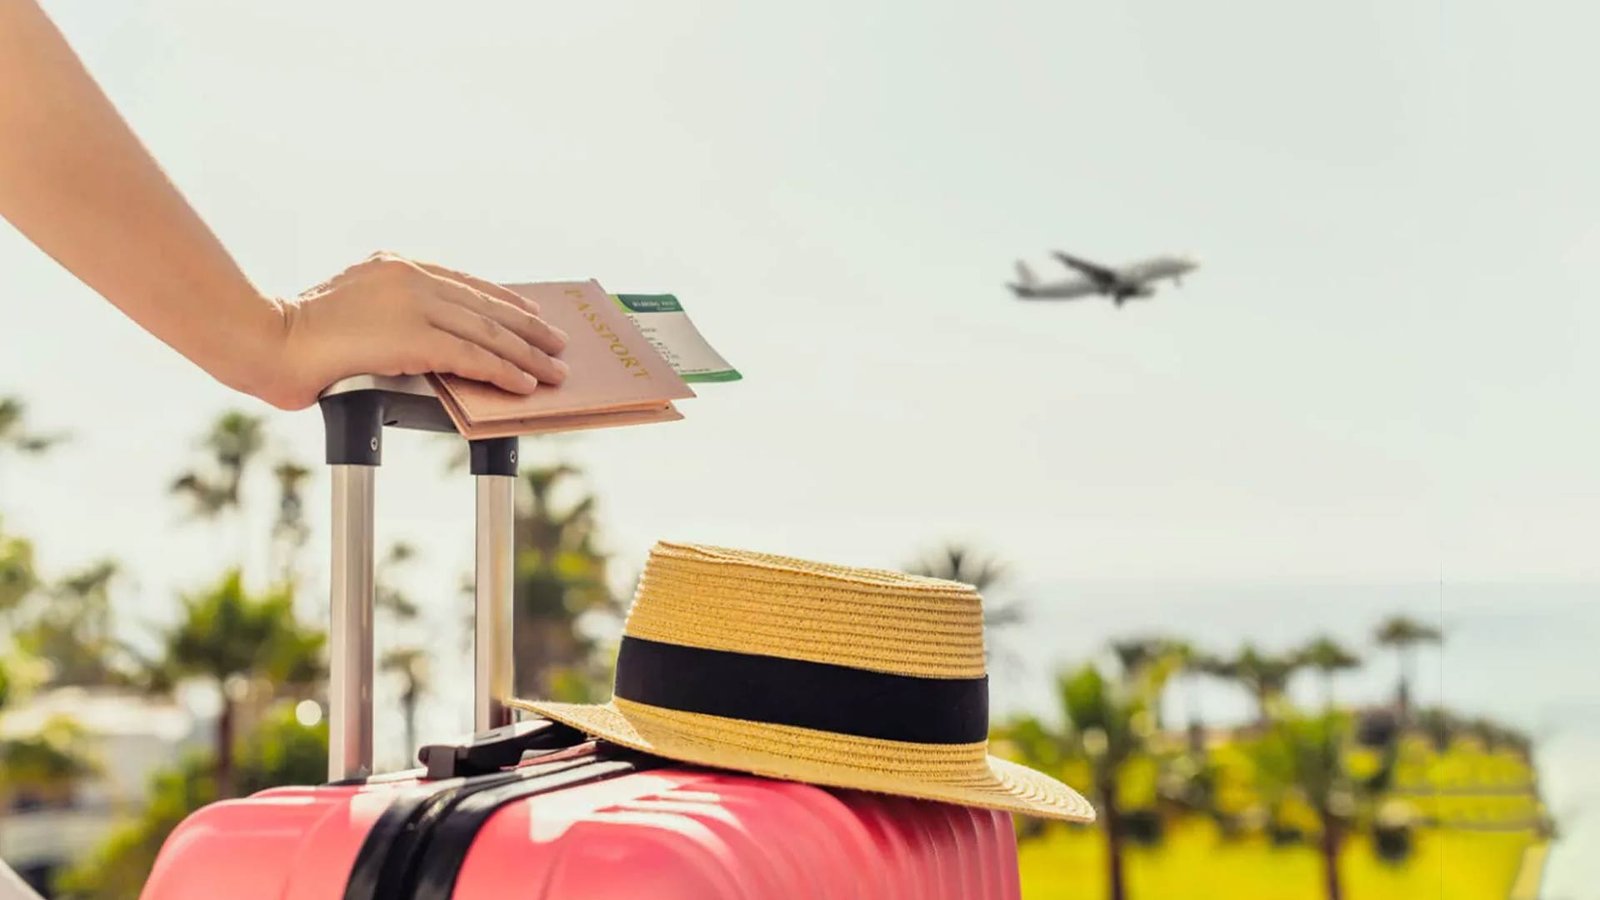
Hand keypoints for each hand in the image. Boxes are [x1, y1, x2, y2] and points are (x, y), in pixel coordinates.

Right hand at [259, 252, 569, 409]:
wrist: (268, 340)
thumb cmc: (299, 336)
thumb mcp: (353, 311)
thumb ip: (392, 315)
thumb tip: (427, 341)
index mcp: (395, 265)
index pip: (465, 283)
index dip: (504, 301)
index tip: (531, 314)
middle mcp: (410, 276)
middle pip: (485, 304)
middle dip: (528, 328)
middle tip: (558, 343)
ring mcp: (413, 303)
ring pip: (487, 330)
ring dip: (527, 354)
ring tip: (554, 370)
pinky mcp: (413, 335)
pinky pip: (472, 355)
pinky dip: (503, 371)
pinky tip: (524, 383)